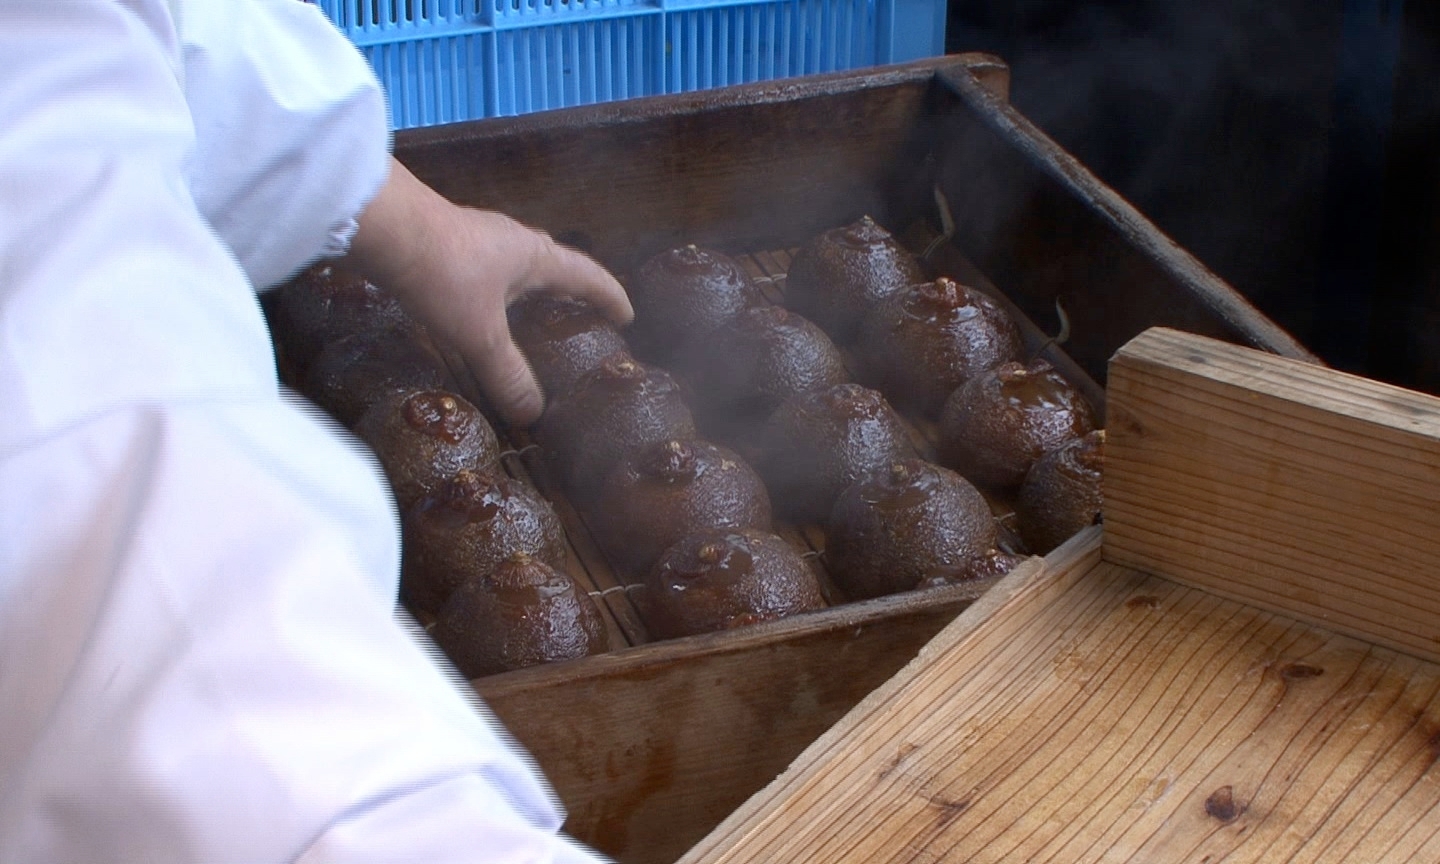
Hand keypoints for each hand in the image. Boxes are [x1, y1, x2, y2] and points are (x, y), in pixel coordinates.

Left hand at [342, 158, 631, 425]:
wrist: (382, 226)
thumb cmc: (443, 274)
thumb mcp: (479, 335)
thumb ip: (506, 374)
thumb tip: (532, 414)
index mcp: (536, 257)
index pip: (587, 276)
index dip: (609, 297)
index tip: (627, 315)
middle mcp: (514, 242)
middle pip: (555, 266)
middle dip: (571, 291)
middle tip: (582, 316)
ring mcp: (480, 238)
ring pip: (518, 267)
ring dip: (530, 290)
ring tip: (532, 316)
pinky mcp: (449, 243)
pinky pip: (488, 270)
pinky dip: (497, 292)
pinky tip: (479, 307)